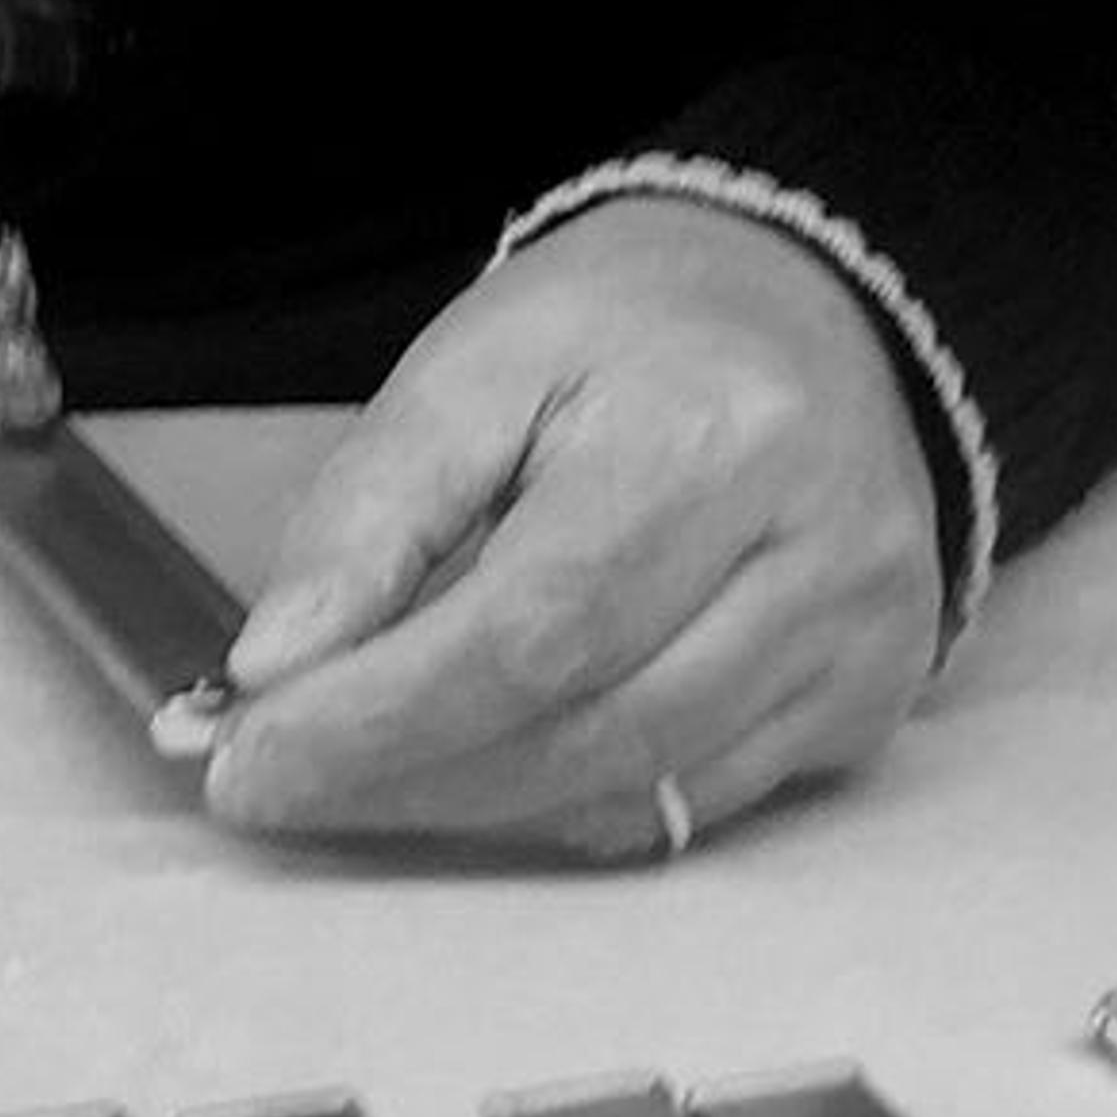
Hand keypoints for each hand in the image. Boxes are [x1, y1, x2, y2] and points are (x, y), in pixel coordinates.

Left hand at [201, 198, 944, 858]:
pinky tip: (470, 781)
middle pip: (585, 730)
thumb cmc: (625, 330)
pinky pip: (694, 806)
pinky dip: (560, 810)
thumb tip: (277, 665)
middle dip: (403, 779)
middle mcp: (819, 556)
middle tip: (269, 784)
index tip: (250, 759)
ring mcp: (858, 641)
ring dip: (468, 812)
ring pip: (639, 792)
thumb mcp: (469, 366)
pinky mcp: (866, 698)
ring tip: (346, 788)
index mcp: (715, 439)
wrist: (801, 304)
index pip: (527, 632)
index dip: (377, 718)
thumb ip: (368, 513)